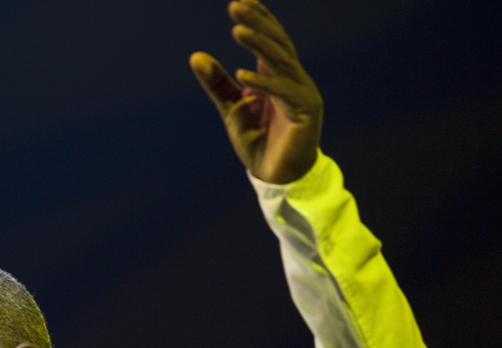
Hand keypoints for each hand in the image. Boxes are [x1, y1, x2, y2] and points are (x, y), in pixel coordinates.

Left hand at [190, 0, 322, 183]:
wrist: (276, 176)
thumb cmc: (259, 141)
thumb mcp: (231, 109)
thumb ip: (217, 83)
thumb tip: (195, 56)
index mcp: (279, 76)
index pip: (271, 40)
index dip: (258, 19)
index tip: (239, 1)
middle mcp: (294, 79)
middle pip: (277, 43)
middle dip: (257, 23)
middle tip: (236, 6)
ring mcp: (302, 94)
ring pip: (282, 61)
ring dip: (259, 45)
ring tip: (237, 31)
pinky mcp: (305, 112)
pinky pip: (283, 91)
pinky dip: (263, 82)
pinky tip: (242, 74)